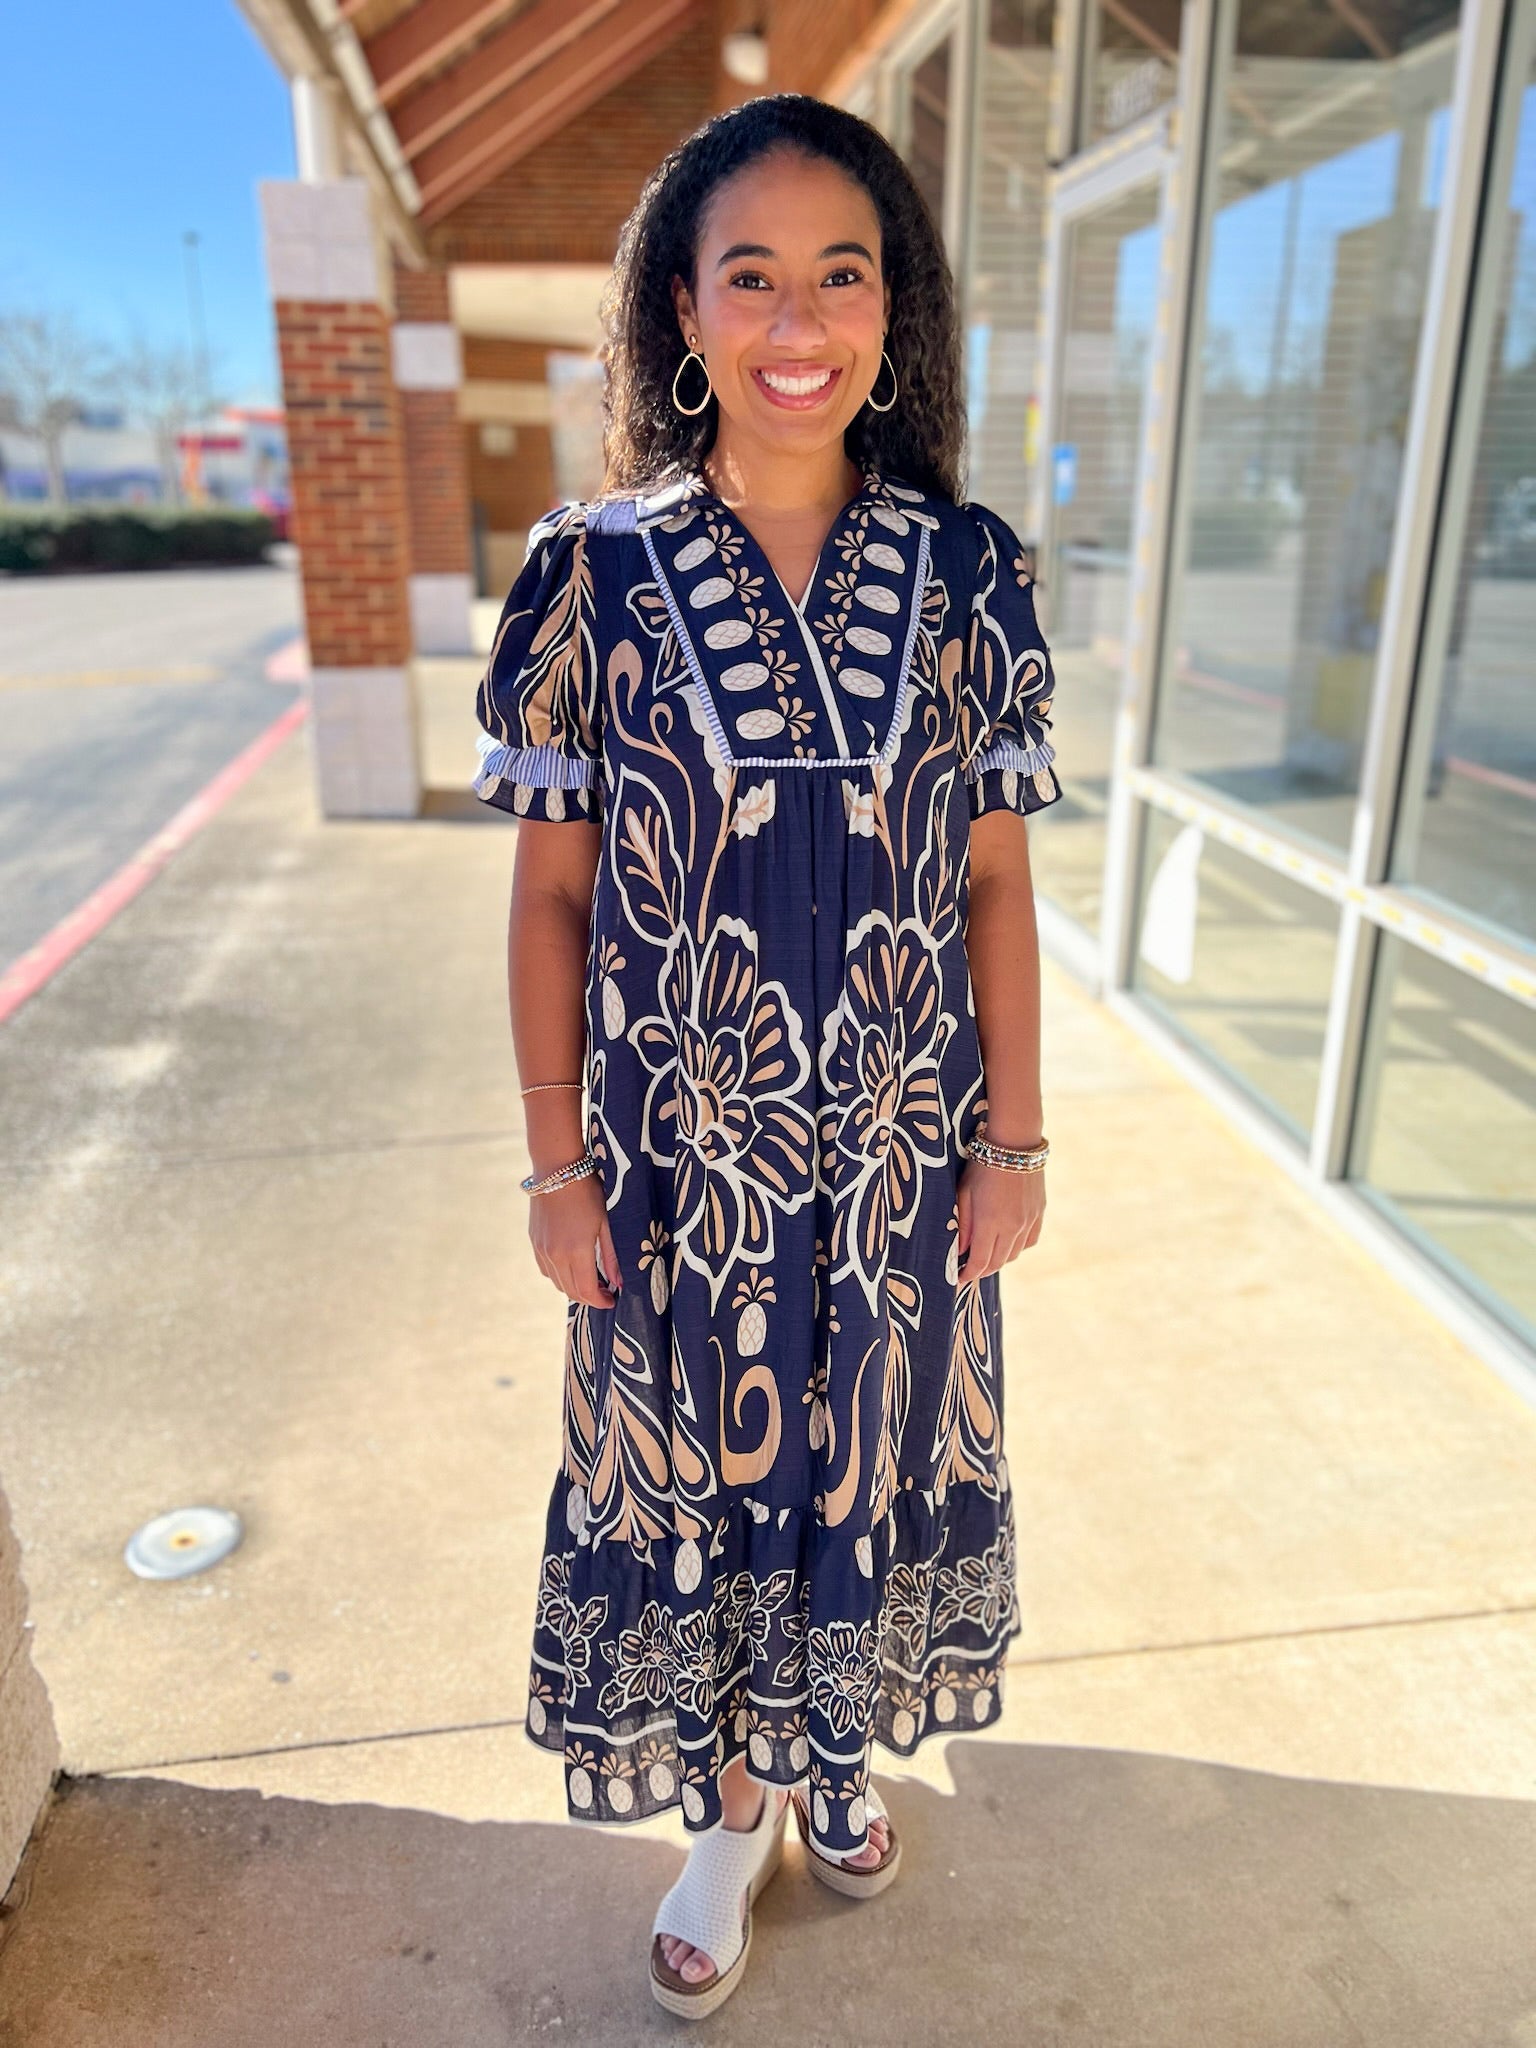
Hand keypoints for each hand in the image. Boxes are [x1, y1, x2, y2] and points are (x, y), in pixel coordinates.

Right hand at [528, 1173, 620, 1307]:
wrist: (556, 1170)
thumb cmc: (588, 1192)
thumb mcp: (606, 1222)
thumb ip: (611, 1255)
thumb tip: (619, 1282)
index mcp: (576, 1251)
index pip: (587, 1291)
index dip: (600, 1302)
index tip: (612, 1300)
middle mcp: (555, 1255)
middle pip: (571, 1291)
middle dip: (589, 1297)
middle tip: (605, 1292)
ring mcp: (542, 1249)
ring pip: (557, 1283)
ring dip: (574, 1288)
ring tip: (591, 1280)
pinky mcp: (534, 1242)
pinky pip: (546, 1270)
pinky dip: (560, 1276)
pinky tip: (572, 1267)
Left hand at [955, 1157, 1044, 1282]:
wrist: (1016, 1142)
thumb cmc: (982, 1164)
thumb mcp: (964, 1192)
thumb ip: (963, 1225)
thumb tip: (961, 1251)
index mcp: (990, 1223)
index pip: (979, 1262)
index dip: (968, 1275)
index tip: (958, 1279)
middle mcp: (1013, 1227)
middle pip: (997, 1263)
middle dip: (981, 1270)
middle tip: (968, 1269)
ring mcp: (1029, 1221)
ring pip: (1014, 1254)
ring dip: (999, 1260)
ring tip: (985, 1255)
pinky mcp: (1039, 1213)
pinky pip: (1029, 1242)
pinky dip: (1016, 1248)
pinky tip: (1007, 1241)